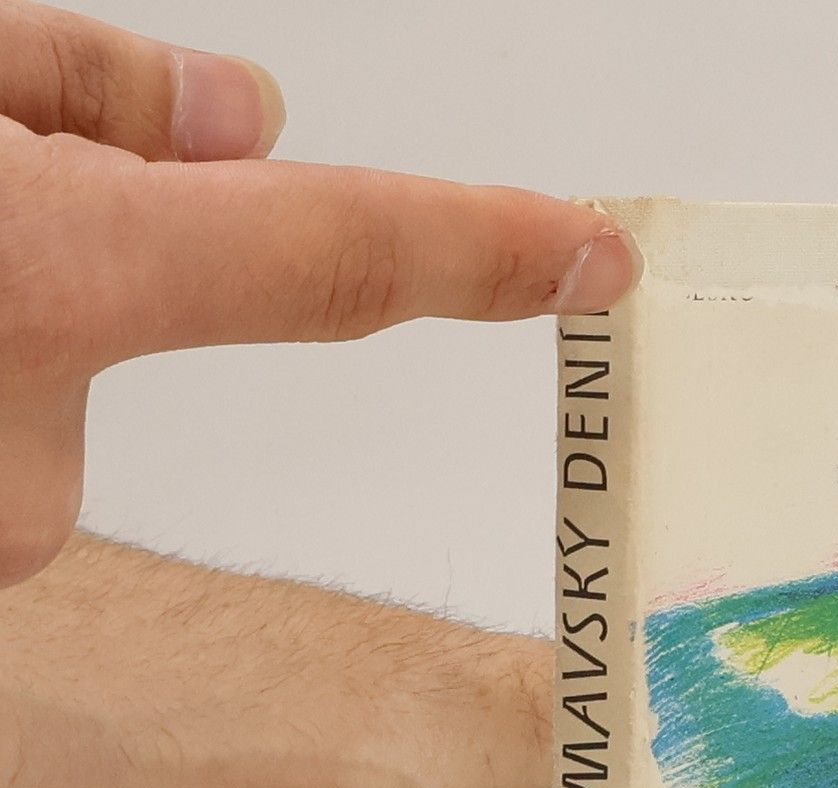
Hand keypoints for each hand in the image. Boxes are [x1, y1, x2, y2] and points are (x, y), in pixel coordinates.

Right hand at [0, 1, 633, 586]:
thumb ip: (78, 89)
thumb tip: (250, 117)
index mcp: (35, 288)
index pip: (326, 257)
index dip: (472, 250)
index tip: (590, 256)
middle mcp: (30, 460)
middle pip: (144, 300)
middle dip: (67, 233)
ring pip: (57, 377)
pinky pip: (1, 450)